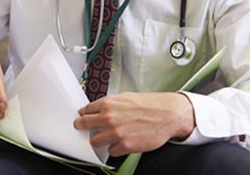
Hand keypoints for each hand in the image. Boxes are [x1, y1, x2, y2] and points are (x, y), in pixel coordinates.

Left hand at [73, 92, 194, 155]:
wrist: (168, 115)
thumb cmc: (150, 105)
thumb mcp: (125, 97)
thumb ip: (111, 105)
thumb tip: (99, 109)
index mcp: (108, 104)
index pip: (85, 110)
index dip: (84, 114)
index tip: (83, 117)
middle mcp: (109, 118)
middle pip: (83, 125)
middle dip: (81, 126)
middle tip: (82, 127)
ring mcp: (116, 133)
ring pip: (94, 141)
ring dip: (98, 140)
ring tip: (104, 138)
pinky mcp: (125, 145)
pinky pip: (111, 151)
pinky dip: (115, 148)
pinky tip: (121, 143)